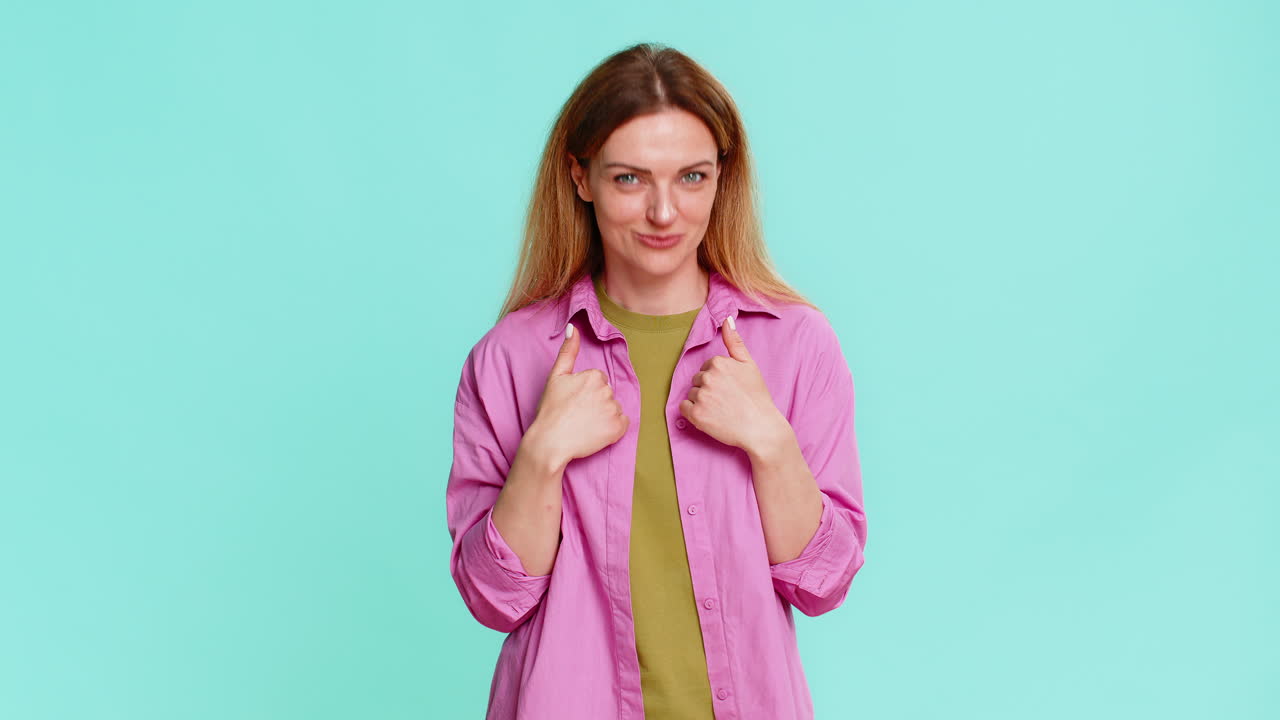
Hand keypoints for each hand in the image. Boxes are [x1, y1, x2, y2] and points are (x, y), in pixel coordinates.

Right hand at [530, 323, 629, 467]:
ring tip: (584, 424)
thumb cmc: (551, 410)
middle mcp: (607, 390)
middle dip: (596, 403)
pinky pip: (622, 424)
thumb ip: (567, 351)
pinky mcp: (618, 428)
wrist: (550, 443)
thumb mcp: (556, 376)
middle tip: (577, 414)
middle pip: (607, 394)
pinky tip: (596, 432)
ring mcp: (614, 409)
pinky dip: (613, 429)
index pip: (597, 381)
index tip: (573, 402)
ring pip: (614, 408)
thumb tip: (573, 327)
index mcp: (594, 376)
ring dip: (604, 416)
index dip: (585, 392)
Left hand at [679, 315, 787, 453]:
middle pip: (698, 380)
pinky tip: (710, 416)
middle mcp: (707, 378)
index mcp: (718, 362)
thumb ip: (735, 342)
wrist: (761, 428)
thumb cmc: (756, 396)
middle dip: (709, 388)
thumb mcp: (749, 365)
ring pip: (692, 394)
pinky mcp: (696, 415)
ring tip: (721, 409)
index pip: (707, 367)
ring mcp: (701, 397)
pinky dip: (693, 413)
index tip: (731, 388)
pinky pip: (684, 408)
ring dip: (702, 401)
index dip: (719, 379)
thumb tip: (726, 318)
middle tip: (727, 399)